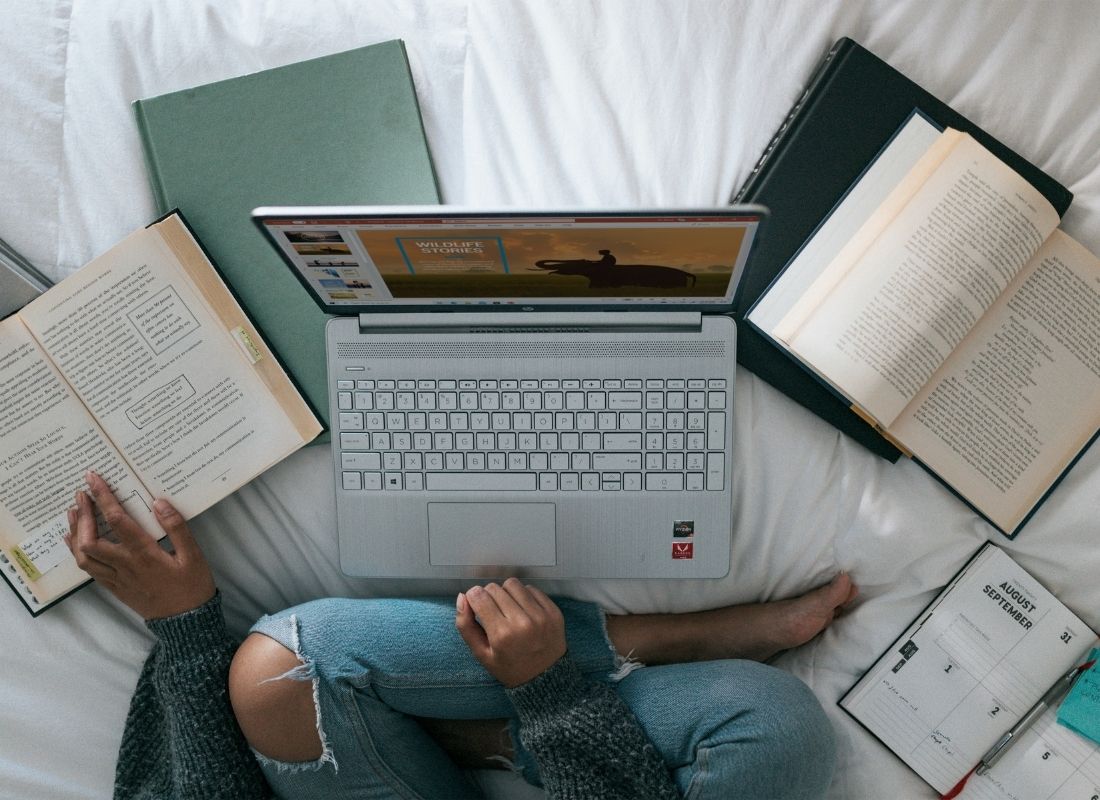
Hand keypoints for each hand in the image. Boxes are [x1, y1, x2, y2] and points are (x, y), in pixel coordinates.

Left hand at [64, 471, 215, 619]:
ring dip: (75, 532)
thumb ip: (176, 527)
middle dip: (82, 515)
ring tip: (74, 513)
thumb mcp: (194, 555)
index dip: (103, 497)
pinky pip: (88, 569)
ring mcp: (116, 578)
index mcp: (143, 554)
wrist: (186, 622)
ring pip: (83, 556)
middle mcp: (124, 565)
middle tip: (81, 494)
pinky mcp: (115, 588)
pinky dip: (77, 552)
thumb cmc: (192, 586)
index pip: (116, 520)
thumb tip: (158, 502)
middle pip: (89, 539)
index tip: (93, 479)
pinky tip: (75, 541)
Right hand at [455, 578, 566, 687]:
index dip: (473, 598)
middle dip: (488, 596)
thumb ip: (465, 626)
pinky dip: (523, 595)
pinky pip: (531, 589)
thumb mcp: (482, 654)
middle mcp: (522, 622)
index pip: (479, 596)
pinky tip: (523, 610)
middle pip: (494, 588)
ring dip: (506, 593)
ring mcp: (541, 615)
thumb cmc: (509, 667)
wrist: (545, 677)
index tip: (476, 606)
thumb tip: (461, 596)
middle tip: (492, 612)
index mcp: (502, 634)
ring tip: (508, 609)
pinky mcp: (553, 611)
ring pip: (513, 584)